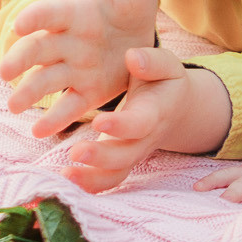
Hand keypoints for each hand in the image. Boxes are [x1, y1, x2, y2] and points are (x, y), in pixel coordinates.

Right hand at [0, 0, 159, 136]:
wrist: (141, 38)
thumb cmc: (131, 7)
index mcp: (75, 13)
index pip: (51, 13)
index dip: (35, 17)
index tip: (19, 25)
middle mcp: (67, 42)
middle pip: (39, 49)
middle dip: (21, 59)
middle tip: (5, 72)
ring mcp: (73, 68)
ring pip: (46, 80)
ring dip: (28, 92)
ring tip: (14, 106)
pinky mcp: (85, 91)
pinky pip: (68, 105)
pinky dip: (53, 119)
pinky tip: (38, 132)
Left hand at [60, 46, 233, 193]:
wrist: (175, 106)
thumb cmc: (164, 81)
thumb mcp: (166, 64)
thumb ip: (152, 61)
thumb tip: (133, 58)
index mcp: (156, 111)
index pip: (141, 123)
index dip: (122, 125)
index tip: (99, 121)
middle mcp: (145, 138)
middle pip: (127, 155)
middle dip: (101, 157)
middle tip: (75, 152)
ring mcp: (134, 153)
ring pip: (117, 173)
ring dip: (92, 177)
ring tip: (65, 174)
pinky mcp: (122, 161)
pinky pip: (109, 180)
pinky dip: (89, 184)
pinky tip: (65, 179)